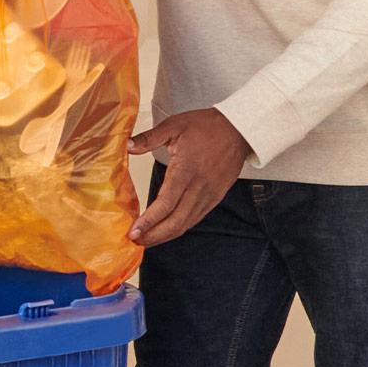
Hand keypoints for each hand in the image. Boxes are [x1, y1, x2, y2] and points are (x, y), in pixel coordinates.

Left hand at [126, 107, 251, 246]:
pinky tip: (167, 230)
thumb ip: (149, 138)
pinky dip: (180, 227)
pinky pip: (196, 218)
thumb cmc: (207, 126)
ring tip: (147, 240)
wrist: (240, 130)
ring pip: (186, 223)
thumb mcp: (173, 125)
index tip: (134, 231)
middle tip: (136, 241)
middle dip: (155, 235)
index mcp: (186, 170)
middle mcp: (199, 187)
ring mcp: (209, 195)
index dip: (149, 221)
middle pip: (175, 221)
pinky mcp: (215, 197)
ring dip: (166, 235)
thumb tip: (127, 146)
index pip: (165, 203)